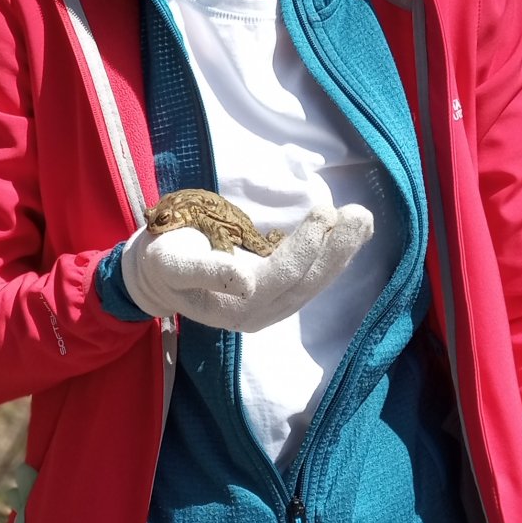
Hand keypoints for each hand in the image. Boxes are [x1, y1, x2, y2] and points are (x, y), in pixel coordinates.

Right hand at [120, 202, 373, 333]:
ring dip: (342, 252)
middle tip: (361, 214)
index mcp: (237, 307)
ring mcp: (272, 304)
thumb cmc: (164, 262)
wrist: (159, 276)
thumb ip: (206, 271)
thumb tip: (244, 281)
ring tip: (363, 220)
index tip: (325, 211)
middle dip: (337, 249)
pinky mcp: (278, 293)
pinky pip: (311, 276)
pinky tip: (351, 234)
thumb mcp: (173, 264)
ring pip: (315, 281)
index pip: (283, 276)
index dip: (308, 246)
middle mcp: (261, 311)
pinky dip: (333, 255)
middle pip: (308, 281)